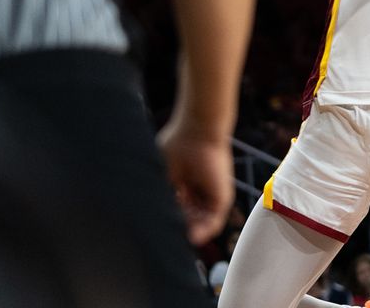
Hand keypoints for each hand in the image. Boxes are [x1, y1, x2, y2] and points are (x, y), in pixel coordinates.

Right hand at [157, 118, 234, 245]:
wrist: (198, 132)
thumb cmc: (176, 146)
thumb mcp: (161, 175)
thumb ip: (159, 197)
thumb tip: (147, 221)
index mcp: (183, 186)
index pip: (175, 213)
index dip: (165, 222)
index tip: (153, 231)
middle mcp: (198, 193)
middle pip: (187, 221)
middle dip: (176, 230)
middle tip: (162, 236)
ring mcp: (210, 196)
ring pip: (199, 225)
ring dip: (187, 233)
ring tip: (174, 236)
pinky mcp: (222, 198)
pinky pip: (214, 223)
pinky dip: (202, 233)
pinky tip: (189, 238)